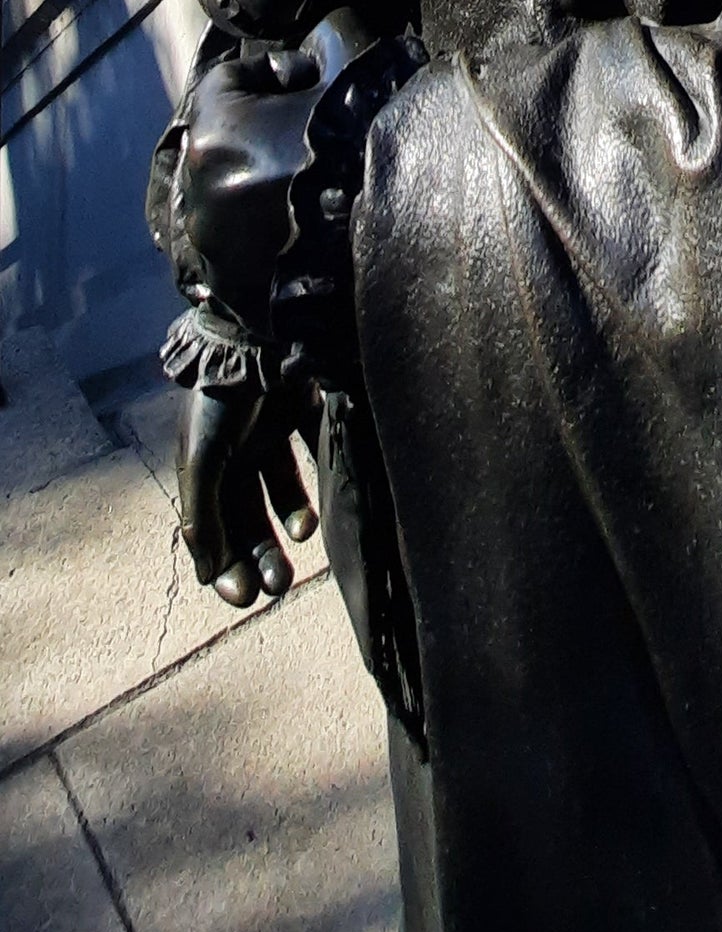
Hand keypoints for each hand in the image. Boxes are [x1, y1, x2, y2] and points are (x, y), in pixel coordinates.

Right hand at [176, 372, 319, 608]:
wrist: (255, 334)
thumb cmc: (221, 402)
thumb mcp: (202, 461)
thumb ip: (202, 517)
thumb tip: (207, 575)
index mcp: (203, 468)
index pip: (212, 529)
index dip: (224, 565)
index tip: (243, 597)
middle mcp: (233, 456)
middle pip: (246, 519)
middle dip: (259, 555)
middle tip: (278, 587)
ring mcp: (265, 437)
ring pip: (278, 496)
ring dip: (286, 529)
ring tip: (297, 549)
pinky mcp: (297, 418)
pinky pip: (303, 464)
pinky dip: (307, 493)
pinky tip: (309, 522)